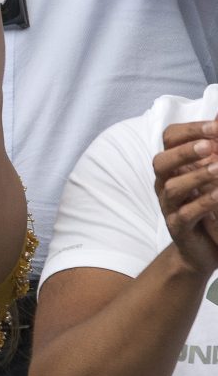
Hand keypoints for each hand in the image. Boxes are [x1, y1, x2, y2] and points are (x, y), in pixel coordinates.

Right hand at [153, 119, 217, 275]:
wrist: (203, 248)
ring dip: (197, 176)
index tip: (215, 127)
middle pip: (161, 161)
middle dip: (185, 151)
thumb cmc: (208, 205)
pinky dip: (203, 202)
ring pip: (173, 187)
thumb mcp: (212, 172)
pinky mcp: (178, 226)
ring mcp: (170, 205)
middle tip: (210, 145)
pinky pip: (186, 213)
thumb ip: (214, 146)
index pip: (170, 138)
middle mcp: (165, 182)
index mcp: (173, 165)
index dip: (190, 130)